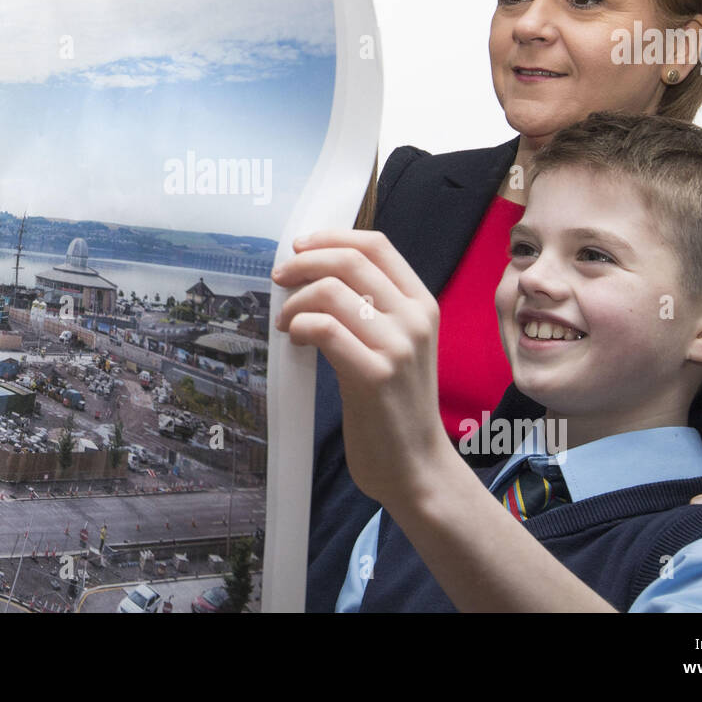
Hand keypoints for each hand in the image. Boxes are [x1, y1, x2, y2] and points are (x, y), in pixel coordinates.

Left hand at [272, 229, 447, 509]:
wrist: (416, 465)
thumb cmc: (396, 405)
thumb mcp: (399, 345)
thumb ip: (373, 310)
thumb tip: (318, 274)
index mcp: (422, 304)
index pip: (376, 245)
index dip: (332, 237)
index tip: (300, 247)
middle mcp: (415, 318)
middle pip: (350, 261)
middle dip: (303, 263)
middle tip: (279, 278)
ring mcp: (398, 346)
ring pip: (332, 291)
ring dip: (296, 300)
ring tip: (286, 321)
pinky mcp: (374, 375)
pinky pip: (325, 328)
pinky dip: (300, 325)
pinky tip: (295, 338)